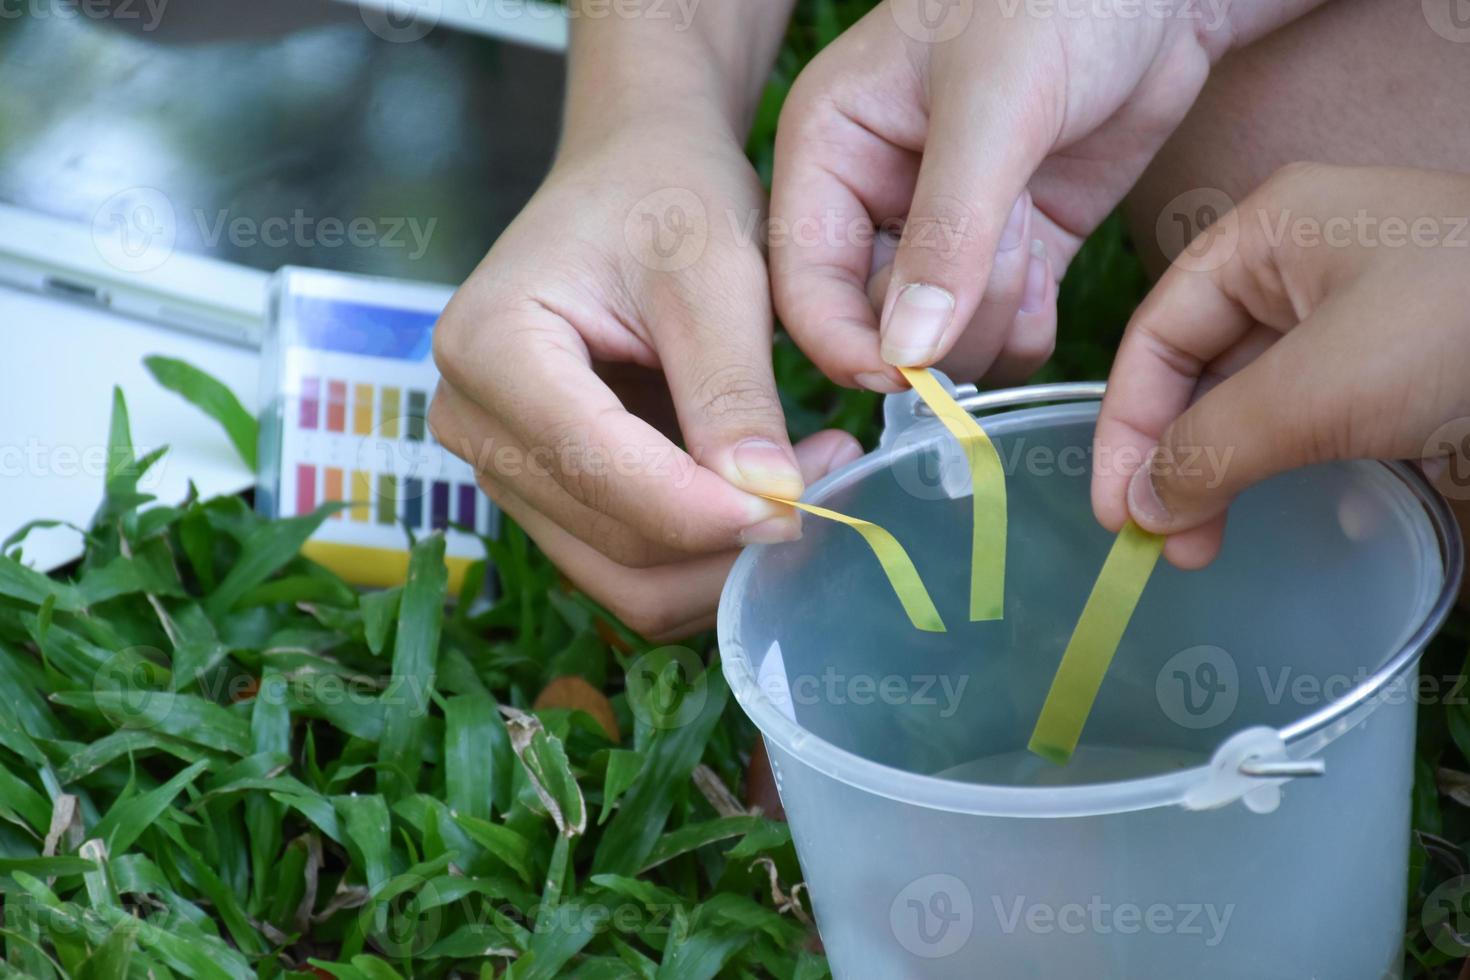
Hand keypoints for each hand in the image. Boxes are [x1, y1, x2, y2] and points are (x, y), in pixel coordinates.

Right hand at [431, 120, 860, 639]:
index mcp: (491, 347)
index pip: (600, 468)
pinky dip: (702, 547)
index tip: (804, 502)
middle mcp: (471, 417)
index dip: (708, 508)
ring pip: (622, 572)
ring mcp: (499, 461)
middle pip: (613, 540)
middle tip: (826, 478)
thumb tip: (773, 503)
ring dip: (721, 552)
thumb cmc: (668, 197)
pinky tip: (760, 487)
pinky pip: (626, 559)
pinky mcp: (541, 486)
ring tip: (802, 479)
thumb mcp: (714, 275)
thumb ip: (734, 392)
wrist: (633, 173)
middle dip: (727, 533)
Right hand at [769, 0, 1322, 388]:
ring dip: (990, 314)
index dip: (842, 341)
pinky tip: (1048, 271)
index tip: (904, 372)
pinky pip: (996, 336)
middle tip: (1004, 238)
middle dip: (942, 312)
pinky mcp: (1011, 254)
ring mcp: (944, 236)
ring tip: (1029, 225)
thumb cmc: (1055, 1)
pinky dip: (1024, 330)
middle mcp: (872, 202)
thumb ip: (946, 232)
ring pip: (938, 343)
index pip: (801, 283)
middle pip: (872, 325)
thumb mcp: (992, 107)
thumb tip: (906, 354)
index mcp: (829, 152)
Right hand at [1092, 163, 1469, 566]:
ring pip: (1249, 401)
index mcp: (1267, 234)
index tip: (1117, 513)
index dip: (1125, 425)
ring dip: (1221, 472)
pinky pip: (1308, 419)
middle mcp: (1300, 268)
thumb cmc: (1461, 330)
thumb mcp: (1321, 387)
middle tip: (1166, 545)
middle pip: (1195, 369)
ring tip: (1207, 545)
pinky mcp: (1397, 371)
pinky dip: (1280, 468)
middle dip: (1172, 457)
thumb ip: (1213, 446)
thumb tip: (1141, 509)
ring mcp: (1354, 319)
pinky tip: (1274, 513)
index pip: (1157, 332)